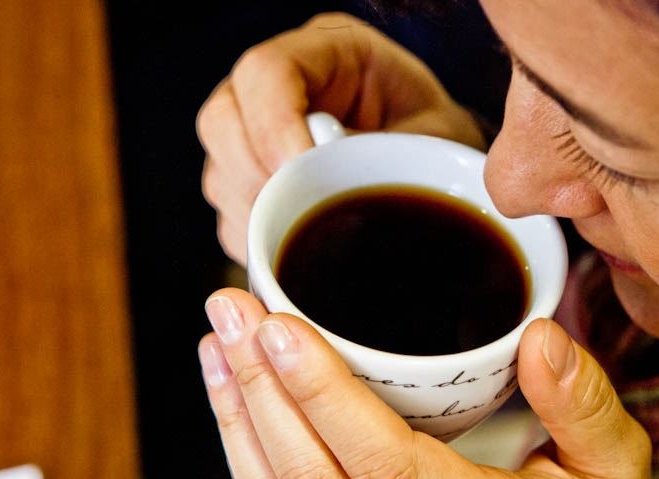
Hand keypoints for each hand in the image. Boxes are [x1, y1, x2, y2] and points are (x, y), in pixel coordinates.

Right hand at [196, 13, 486, 263]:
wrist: (440, 169)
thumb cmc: (439, 143)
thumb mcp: (431, 141)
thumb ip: (380, 153)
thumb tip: (319, 182)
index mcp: (326, 51)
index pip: (268, 73)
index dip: (274, 127)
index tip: (301, 175)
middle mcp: (273, 86)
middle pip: (221, 120)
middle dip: (255, 176)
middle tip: (297, 213)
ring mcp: (252, 132)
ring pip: (218, 170)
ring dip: (253, 212)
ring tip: (299, 232)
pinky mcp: (247, 180)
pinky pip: (227, 213)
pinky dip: (254, 238)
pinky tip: (291, 246)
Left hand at [197, 288, 653, 478]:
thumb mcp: (620, 470)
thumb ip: (584, 403)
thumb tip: (539, 337)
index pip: (390, 464)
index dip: (323, 393)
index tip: (281, 327)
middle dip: (263, 391)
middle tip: (232, 316)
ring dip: (240, 432)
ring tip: (217, 357)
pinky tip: (237, 422)